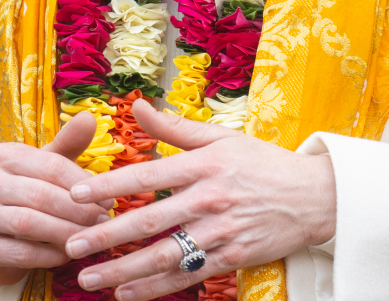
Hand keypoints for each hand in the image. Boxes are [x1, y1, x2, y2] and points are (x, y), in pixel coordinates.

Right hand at [0, 112, 113, 286]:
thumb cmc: (28, 196)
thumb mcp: (46, 168)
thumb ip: (67, 145)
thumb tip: (89, 117)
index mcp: (1, 155)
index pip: (50, 165)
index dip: (82, 184)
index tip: (107, 201)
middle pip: (39, 195)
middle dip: (77, 211)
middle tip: (103, 223)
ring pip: (28, 224)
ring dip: (65, 233)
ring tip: (88, 239)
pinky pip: (18, 253)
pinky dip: (47, 256)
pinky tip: (65, 255)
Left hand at [61, 99, 335, 300]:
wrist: (317, 197)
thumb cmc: (263, 163)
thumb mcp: (221, 137)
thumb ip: (175, 128)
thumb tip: (135, 106)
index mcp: (202, 166)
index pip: (146, 175)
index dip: (109, 185)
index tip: (75, 193)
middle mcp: (208, 200)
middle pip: (148, 221)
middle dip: (106, 236)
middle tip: (71, 246)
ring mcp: (221, 232)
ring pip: (164, 255)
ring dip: (123, 270)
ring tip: (90, 278)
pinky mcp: (233, 257)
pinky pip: (188, 275)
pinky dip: (156, 287)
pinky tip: (127, 293)